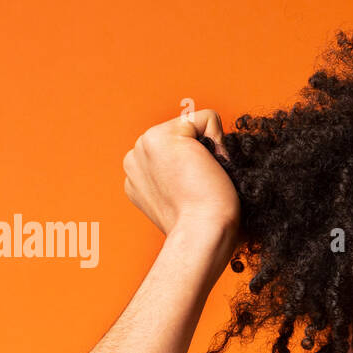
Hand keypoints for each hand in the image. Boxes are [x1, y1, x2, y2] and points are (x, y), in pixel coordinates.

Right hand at [123, 109, 238, 239]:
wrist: (201, 235)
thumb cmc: (202, 227)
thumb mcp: (183, 199)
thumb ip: (179, 176)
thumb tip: (204, 161)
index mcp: (137, 175)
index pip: (175, 150)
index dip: (195, 167)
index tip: (194, 195)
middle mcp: (134, 157)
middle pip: (184, 134)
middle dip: (200, 155)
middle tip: (200, 188)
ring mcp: (144, 145)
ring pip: (194, 125)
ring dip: (208, 150)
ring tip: (203, 180)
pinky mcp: (162, 136)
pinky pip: (207, 118)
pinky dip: (218, 140)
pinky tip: (210, 168)